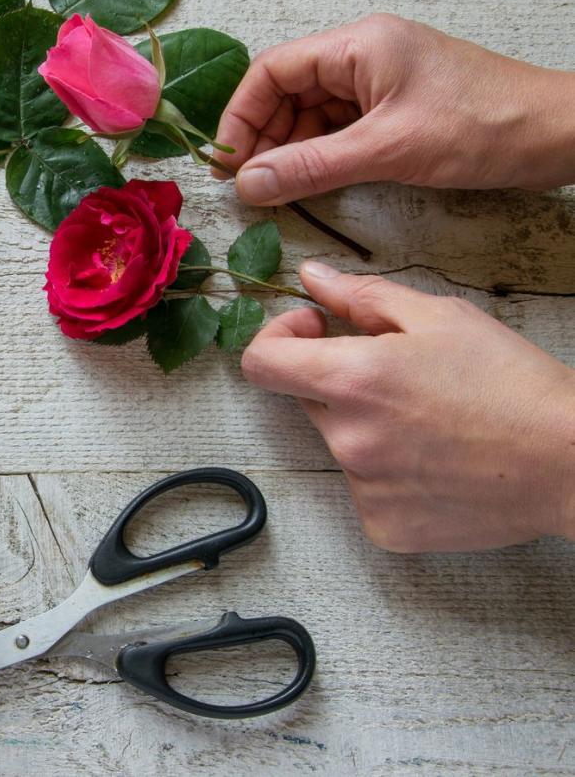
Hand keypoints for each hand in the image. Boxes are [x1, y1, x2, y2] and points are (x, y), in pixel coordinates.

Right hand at [213, 14, 574, 204]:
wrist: (557, 134)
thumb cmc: (484, 126)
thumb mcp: (388, 150)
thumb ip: (312, 168)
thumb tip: (249, 183)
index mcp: (358, 45)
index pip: (274, 70)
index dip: (242, 115)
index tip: (227, 161)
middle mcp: (363, 56)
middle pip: (287, 92)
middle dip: (263, 138)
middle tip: (248, 185)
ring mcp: (380, 82)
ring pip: (311, 115)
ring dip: (289, 151)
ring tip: (274, 191)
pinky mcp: (395, 109)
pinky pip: (339, 130)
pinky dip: (319, 157)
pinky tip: (308, 184)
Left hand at [241, 262, 574, 551]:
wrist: (570, 462)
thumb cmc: (512, 383)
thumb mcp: (439, 318)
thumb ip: (363, 297)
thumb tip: (313, 279)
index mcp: (351, 380)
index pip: (261, 363)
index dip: (277, 339)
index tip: (313, 329)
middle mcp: (346, 438)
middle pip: (309, 400)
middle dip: (340, 381)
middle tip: (403, 377)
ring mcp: (363, 488)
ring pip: (343, 444)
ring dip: (370, 428)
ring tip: (436, 424)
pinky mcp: (383, 526)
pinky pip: (368, 488)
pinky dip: (393, 473)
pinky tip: (441, 463)